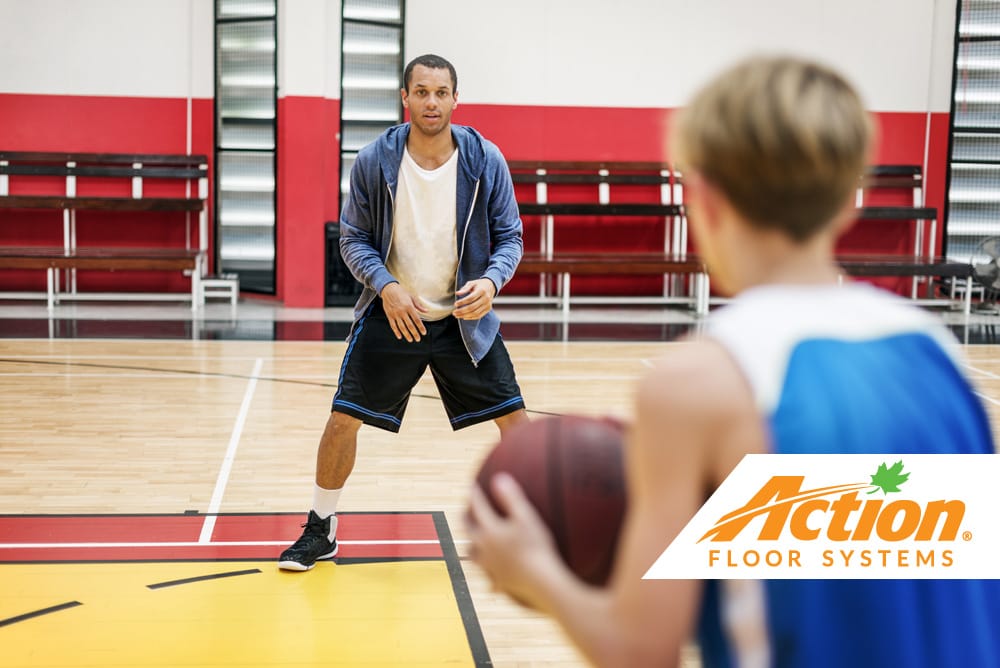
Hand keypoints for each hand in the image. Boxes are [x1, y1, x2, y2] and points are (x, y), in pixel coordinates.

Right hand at [380, 282, 427, 341]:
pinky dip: (396, 332)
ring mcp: (395, 314)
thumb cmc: (401, 292)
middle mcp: (402, 311)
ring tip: (410, 340)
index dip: (421, 327)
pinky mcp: (389, 315)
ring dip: (406, 334)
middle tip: (418, 339)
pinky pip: (393, 326)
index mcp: (409, 307)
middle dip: (415, 333)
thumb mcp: (412, 297)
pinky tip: (400, 336)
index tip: (423, 332)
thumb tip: (426, 311)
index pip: (417, 320)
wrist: (388, 289)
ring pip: (402, 327)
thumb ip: (419, 305)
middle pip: (410, 325)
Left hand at [453, 278, 496, 319]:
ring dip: (465, 316)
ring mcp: (487, 305)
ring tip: (457, 315)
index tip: (455, 304)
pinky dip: (470, 318)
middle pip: (472, 307)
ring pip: (475, 313)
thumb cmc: (479, 284)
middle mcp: (486, 298)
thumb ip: (465, 288)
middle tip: (454, 312)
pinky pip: (479, 316)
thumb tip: (457, 293)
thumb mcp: (472, 283)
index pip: (470, 298)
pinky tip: (464, 317)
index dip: (462, 302)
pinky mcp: (488, 309)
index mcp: (481, 291)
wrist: (491, 286)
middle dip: (462, 311)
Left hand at [467, 472, 564, 609]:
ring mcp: (489, 565)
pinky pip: (489, 577)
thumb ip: (511, 496)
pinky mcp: (498, 581)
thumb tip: (498, 477)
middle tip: (467, 509)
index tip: (472, 485)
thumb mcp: (526, 517)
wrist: (540, 581)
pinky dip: (488, 574)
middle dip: (466, 517)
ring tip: (475, 542)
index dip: (474, 494)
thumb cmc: (535, 546)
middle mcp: (483, 547)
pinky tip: (490, 579)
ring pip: (472, 553)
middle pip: (468, 529)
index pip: (477, 506)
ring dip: (471, 545)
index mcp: (489, 529)